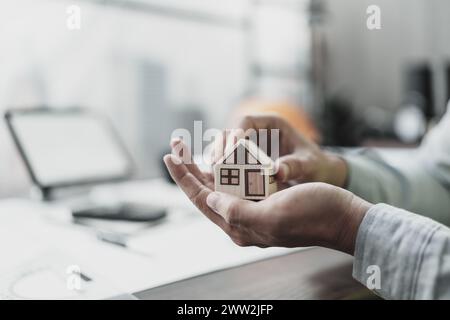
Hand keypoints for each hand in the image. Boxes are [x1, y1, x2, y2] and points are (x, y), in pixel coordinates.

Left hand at [164, 142, 370, 254]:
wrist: (344, 217)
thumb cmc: (315, 215)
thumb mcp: (274, 216)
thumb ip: (238, 212)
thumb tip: (210, 198)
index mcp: (240, 227)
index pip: (202, 199)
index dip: (184, 177)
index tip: (169, 156)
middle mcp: (243, 219)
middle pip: (207, 191)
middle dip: (189, 168)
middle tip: (175, 145)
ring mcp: (255, 209)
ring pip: (221, 185)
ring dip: (206, 166)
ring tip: (192, 148)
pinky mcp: (267, 199)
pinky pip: (239, 182)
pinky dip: (227, 167)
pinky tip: (221, 155)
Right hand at [211, 114, 347, 186]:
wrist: (317, 176)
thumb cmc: (316, 166)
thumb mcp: (309, 165)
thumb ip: (295, 166)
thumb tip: (278, 171)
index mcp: (273, 124)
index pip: (247, 120)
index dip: (235, 132)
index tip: (230, 149)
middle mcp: (259, 132)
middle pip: (231, 131)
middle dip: (221, 146)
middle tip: (216, 163)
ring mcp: (250, 145)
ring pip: (225, 145)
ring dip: (217, 156)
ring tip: (213, 171)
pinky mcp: (247, 160)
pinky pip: (228, 160)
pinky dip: (222, 167)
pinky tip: (217, 178)